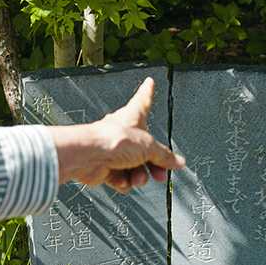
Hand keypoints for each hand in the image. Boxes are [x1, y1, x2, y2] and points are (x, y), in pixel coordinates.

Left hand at [47, 77, 184, 192]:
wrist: (88, 156)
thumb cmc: (112, 140)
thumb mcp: (148, 146)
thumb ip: (163, 156)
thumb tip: (177, 162)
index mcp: (133, 118)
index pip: (143, 101)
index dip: (147, 92)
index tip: (149, 82)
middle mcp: (123, 133)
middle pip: (145, 149)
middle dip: (154, 164)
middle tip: (160, 174)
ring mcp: (114, 151)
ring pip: (134, 167)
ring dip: (139, 176)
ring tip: (138, 178)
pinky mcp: (105, 167)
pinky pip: (121, 178)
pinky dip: (124, 182)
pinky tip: (123, 181)